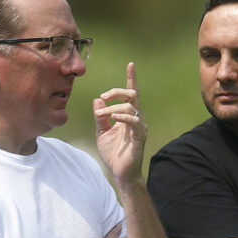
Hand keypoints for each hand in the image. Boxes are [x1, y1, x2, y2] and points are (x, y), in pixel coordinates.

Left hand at [93, 62, 145, 184]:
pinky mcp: (140, 136)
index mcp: (128, 115)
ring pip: (131, 106)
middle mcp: (136, 118)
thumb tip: (97, 100)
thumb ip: (100, 116)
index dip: (132, 78)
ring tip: (100, 116)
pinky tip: (113, 118)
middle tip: (103, 97)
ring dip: (112, 107)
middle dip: (116, 91)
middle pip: (132, 95)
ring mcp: (139, 127)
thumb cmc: (113, 153)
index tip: (131, 64)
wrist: (120, 173)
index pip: (131, 94)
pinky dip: (123, 116)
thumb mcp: (101, 132)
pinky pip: (134, 121)